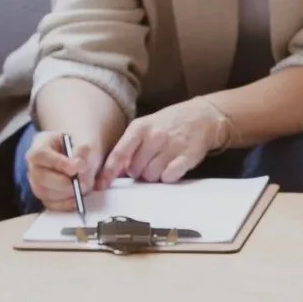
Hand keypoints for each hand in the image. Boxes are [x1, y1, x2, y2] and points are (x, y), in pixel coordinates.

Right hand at [25, 129, 99, 212]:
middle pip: (40, 177)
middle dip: (64, 183)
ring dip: (66, 194)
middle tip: (83, 184)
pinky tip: (77, 200)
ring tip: (84, 188)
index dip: (58, 163)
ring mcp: (36, 181)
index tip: (76, 169)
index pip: (41, 155)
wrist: (81, 156)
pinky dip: (65, 204)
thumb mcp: (85, 142)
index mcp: (41, 143)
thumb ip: (83, 153)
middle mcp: (34, 164)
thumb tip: (80, 168)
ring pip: (44, 193)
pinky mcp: (44, 195)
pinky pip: (50, 204)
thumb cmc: (80, 146)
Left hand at [102, 99, 232, 185]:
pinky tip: (172, 167)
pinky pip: (169, 177)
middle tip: (148, 164)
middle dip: (138, 172)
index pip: (119, 154)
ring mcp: (171, 146)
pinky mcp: (187, 156)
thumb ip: (129, 147)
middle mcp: (154, 136)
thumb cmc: (169, 123)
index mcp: (139, 128)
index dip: (108, 172)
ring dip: (154, 176)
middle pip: (135, 170)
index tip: (100, 185)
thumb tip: (114, 171)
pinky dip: (168, 177)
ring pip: (151, 176)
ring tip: (161, 164)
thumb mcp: (145, 127)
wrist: (203, 116)